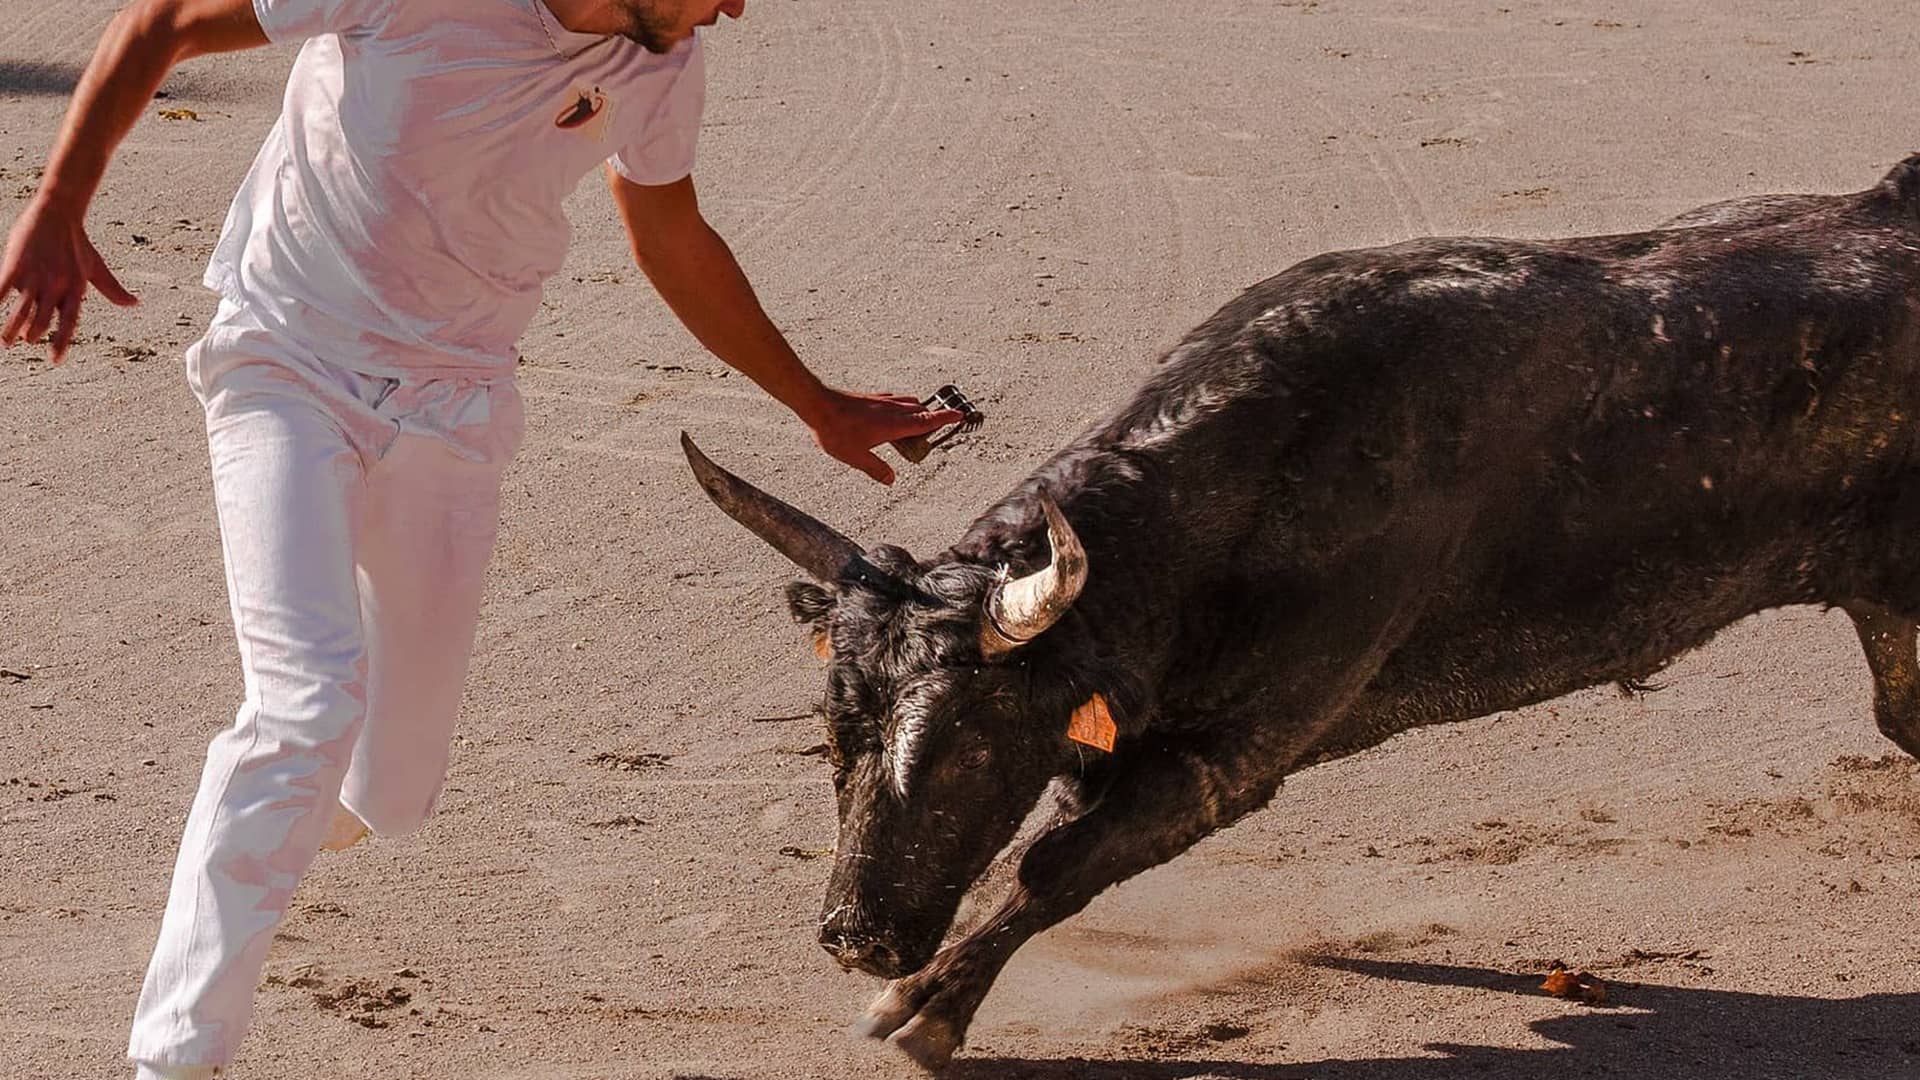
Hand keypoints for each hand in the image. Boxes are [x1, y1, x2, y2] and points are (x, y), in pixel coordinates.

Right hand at [0, 197, 138, 363]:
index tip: (55, 360)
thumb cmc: (78, 244)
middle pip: (43, 320)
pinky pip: (1, 289)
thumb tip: (135, 304)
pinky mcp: (15, 265)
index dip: (62, 342)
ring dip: (11, 329)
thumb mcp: (97, 268)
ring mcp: (35, 277)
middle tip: (27, 339)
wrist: (59, 213)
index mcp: (75, 290)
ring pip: (22, 311)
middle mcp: (55, 287)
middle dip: (34, 334)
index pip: (69, 323)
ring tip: (6, 342)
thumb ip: (113, 290)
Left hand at [807, 388, 964, 484]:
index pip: (926, 421)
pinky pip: (895, 400)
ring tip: (919, 422)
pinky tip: (894, 411)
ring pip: (909, 403)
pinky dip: (903, 405)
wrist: (817, 404)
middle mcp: (891, 410)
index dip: (945, 419)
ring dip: (919, 411)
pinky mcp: (871, 397)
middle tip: (939, 429)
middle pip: (921, 411)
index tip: (960, 416)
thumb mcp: (856, 457)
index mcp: (893, 425)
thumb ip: (876, 469)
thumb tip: (891, 479)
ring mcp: (882, 401)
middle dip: (933, 418)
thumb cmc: (836, 431)